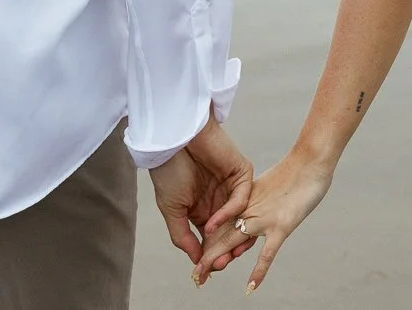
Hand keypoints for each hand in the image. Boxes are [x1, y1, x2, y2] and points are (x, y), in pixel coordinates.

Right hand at [149, 118, 254, 283]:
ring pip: (240, 219)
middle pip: (230, 232)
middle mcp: (221, 201)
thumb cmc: (169, 171)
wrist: (173, 140)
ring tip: (223, 253)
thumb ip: (183, 236)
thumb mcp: (172, 210)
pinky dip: (228, 214)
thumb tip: (196, 260)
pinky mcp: (242, 174)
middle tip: (220, 265)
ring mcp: (233, 188)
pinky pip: (240, 200)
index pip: (213, 239)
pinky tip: (212, 223)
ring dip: (232, 237)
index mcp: (204, 210)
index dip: (211, 255)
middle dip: (226, 250)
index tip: (205, 272)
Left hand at [194, 146, 333, 292]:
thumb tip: (254, 212)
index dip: (210, 244)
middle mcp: (249, 211)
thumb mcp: (270, 188)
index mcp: (245, 201)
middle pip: (222, 236)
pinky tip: (250, 287)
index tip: (201, 261)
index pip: (221, 226)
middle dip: (207, 257)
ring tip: (201, 277)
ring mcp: (263, 219)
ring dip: (218, 260)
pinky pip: (267, 253)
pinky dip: (259, 271)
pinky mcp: (281, 226)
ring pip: (234, 243)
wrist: (310, 161)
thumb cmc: (295, 173)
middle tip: (194, 276)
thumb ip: (260, 202)